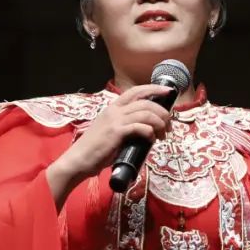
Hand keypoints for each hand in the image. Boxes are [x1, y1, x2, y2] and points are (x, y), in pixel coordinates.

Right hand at [48, 84, 172, 191]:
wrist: (79, 160)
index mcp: (113, 107)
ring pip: (145, 113)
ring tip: (163, 135)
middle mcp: (114, 110)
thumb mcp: (112, 131)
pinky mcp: (116, 132)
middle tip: (169, 125)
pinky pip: (139, 127)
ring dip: (159, 123)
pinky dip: (150, 132)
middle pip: (145, 101)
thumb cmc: (97, 149)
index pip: (136, 91)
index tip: (168, 92)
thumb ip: (127, 126)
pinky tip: (151, 140)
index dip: (153, 89)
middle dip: (162, 112)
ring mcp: (115, 120)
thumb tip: (148, 130)